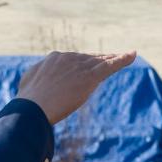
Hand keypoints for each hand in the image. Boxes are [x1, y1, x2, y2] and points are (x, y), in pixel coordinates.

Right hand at [16, 51, 135, 124]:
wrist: (33, 107)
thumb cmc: (28, 101)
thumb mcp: (28, 85)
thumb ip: (36, 79)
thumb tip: (33, 83)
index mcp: (54, 58)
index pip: (74, 59)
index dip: (82, 64)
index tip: (87, 67)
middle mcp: (68, 57)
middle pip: (90, 58)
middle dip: (100, 59)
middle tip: (113, 59)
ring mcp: (80, 66)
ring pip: (102, 60)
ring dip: (115, 58)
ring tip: (127, 55)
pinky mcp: (91, 76)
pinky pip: (111, 65)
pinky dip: (123, 59)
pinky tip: (133, 54)